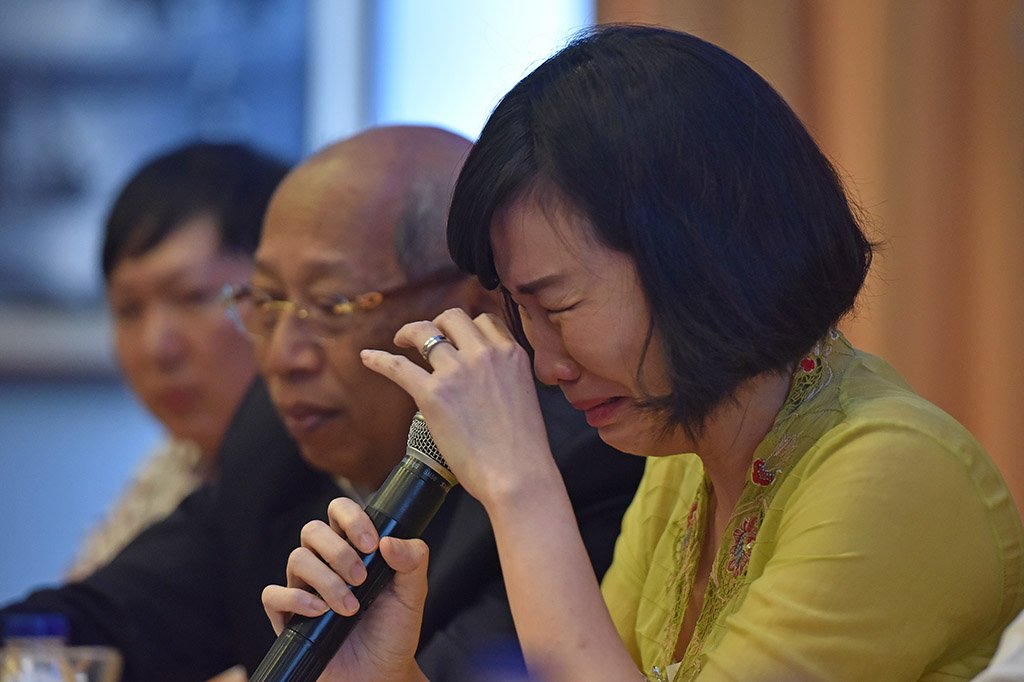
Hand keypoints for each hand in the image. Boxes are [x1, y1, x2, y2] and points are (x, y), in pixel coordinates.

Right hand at [262, 497, 428, 681]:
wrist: (380, 673)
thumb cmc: (393, 631)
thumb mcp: (413, 594)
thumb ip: (412, 561)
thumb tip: (390, 541)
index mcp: (353, 548)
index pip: (339, 511)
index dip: (351, 518)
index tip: (372, 544)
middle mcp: (325, 563)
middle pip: (313, 530)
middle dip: (338, 551)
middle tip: (362, 578)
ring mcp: (304, 588)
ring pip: (296, 559)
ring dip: (326, 580)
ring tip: (350, 606)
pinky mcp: (288, 616)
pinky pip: (273, 595)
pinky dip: (295, 599)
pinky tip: (320, 611)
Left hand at [360, 308, 558, 505]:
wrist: (518, 474)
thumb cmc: (523, 448)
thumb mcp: (525, 394)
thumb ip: (506, 376)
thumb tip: (485, 380)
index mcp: (511, 354)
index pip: (484, 321)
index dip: (467, 327)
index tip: (456, 336)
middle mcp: (484, 354)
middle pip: (453, 318)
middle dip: (438, 324)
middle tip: (427, 338)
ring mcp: (457, 371)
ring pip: (424, 332)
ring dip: (409, 333)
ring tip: (400, 341)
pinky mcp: (432, 393)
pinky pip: (398, 366)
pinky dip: (380, 359)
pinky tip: (368, 357)